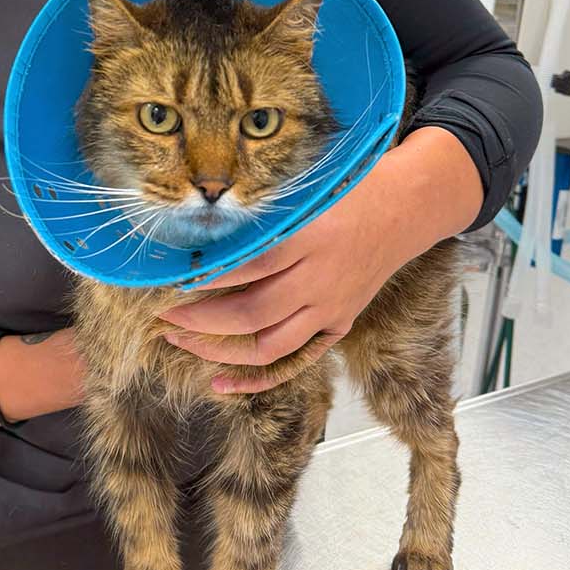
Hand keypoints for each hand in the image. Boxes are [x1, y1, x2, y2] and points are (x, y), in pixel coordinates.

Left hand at [154, 128, 482, 394]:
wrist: (406, 207)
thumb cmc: (349, 187)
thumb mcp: (308, 189)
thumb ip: (264, 211)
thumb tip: (203, 226)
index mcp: (310, 238)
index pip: (249, 266)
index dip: (207, 278)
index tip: (171, 280)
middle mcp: (320, 279)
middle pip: (252, 313)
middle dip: (198, 320)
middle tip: (162, 317)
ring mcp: (331, 307)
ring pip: (268, 345)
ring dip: (216, 348)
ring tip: (179, 339)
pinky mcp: (338, 324)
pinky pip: (294, 360)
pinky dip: (255, 378)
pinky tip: (218, 382)